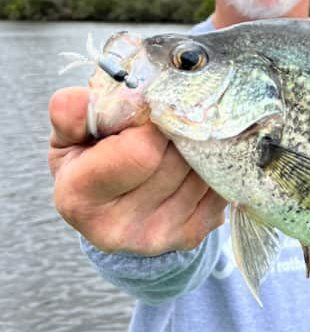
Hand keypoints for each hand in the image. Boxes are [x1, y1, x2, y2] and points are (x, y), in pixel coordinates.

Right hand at [48, 86, 226, 255]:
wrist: (109, 212)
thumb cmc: (90, 162)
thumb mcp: (69, 137)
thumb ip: (73, 113)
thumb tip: (105, 94)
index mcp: (80, 197)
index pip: (142, 152)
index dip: (154, 122)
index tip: (150, 110)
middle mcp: (118, 227)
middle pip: (177, 160)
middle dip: (178, 132)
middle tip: (170, 122)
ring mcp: (157, 237)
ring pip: (202, 172)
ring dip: (199, 148)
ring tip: (180, 141)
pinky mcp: (189, 237)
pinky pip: (218, 188)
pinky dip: (212, 168)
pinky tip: (194, 162)